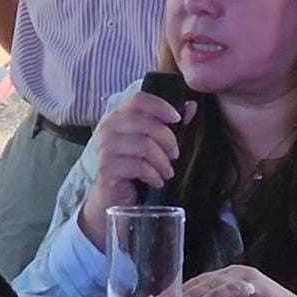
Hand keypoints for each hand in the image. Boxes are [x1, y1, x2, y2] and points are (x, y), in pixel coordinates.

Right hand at [78, 91, 194, 246]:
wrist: (113, 196)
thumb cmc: (135, 164)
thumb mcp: (154, 141)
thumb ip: (171, 122)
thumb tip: (192, 106)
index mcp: (118, 115)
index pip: (139, 99)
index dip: (161, 106)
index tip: (177, 118)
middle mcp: (107, 127)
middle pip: (146, 123)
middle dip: (168, 140)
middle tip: (175, 155)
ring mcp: (104, 147)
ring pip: (144, 145)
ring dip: (162, 161)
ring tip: (167, 172)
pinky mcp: (106, 167)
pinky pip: (138, 166)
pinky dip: (154, 175)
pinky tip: (157, 181)